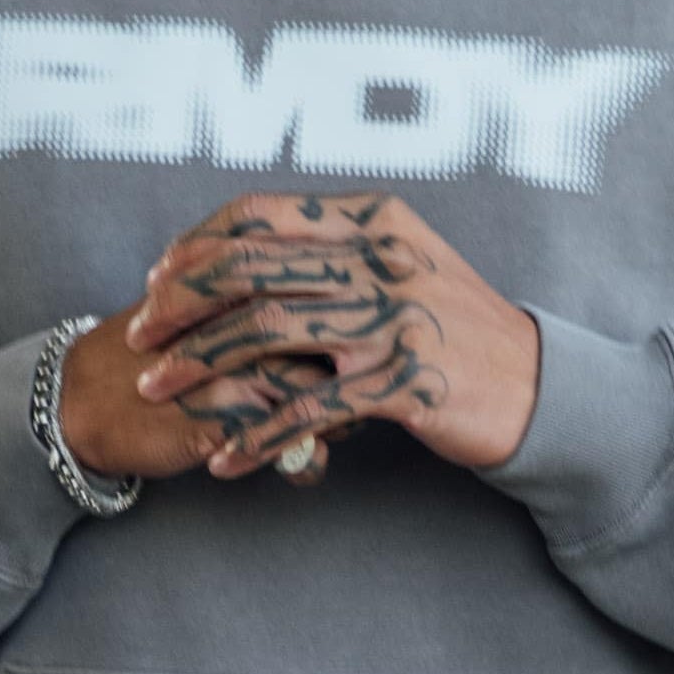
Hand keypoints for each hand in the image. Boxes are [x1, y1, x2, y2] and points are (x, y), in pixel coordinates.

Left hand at [112, 189, 542, 481]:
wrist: (536, 387)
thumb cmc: (457, 328)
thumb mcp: (404, 262)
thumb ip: (336, 247)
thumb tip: (246, 245)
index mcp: (373, 220)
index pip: (260, 215)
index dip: (196, 245)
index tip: (156, 278)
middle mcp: (380, 259)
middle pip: (250, 269)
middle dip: (180, 305)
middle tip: (137, 338)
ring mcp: (394, 319)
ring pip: (267, 332)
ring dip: (200, 364)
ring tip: (156, 391)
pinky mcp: (404, 382)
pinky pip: (309, 409)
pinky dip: (257, 436)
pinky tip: (225, 458)